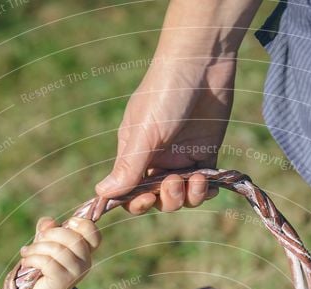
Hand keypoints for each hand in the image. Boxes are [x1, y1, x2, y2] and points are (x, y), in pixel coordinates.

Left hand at [21, 217, 100, 288]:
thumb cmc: (42, 266)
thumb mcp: (44, 243)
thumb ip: (47, 229)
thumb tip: (49, 223)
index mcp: (84, 251)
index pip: (93, 233)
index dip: (81, 224)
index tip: (63, 226)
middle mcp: (85, 262)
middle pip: (73, 237)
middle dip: (49, 234)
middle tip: (37, 241)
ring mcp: (76, 273)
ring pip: (57, 249)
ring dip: (36, 248)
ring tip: (26, 253)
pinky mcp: (63, 282)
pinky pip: (47, 262)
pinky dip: (32, 259)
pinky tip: (26, 262)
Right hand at [95, 57, 236, 213]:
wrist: (202, 63)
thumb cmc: (165, 93)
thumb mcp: (144, 133)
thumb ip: (128, 167)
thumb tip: (101, 194)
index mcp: (134, 153)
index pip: (129, 192)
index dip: (137, 202)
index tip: (148, 199)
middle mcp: (156, 158)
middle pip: (158, 199)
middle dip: (167, 199)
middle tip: (175, 181)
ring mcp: (181, 157)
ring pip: (181, 196)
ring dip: (188, 196)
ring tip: (197, 179)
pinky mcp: (204, 153)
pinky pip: (203, 185)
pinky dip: (206, 191)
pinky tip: (209, 184)